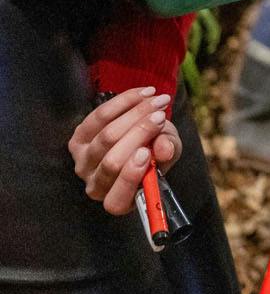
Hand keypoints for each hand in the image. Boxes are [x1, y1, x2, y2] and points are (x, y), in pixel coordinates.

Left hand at [68, 87, 182, 215]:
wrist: (140, 137)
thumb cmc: (155, 153)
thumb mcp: (169, 155)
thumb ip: (169, 152)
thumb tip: (165, 148)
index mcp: (118, 200)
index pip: (117, 198)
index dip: (129, 176)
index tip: (146, 152)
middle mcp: (95, 185)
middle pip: (112, 161)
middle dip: (139, 134)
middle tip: (160, 116)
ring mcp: (82, 162)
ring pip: (106, 137)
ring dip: (135, 114)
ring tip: (158, 101)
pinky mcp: (77, 139)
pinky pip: (98, 117)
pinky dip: (123, 102)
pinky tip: (144, 93)